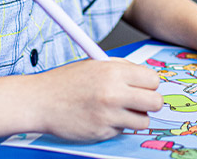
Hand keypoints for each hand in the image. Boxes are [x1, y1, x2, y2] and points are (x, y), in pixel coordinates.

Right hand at [36, 58, 161, 140]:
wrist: (40, 101)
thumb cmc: (65, 82)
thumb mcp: (95, 64)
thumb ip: (121, 69)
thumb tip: (147, 79)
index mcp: (114, 72)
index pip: (153, 80)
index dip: (149, 84)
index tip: (143, 87)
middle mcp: (114, 93)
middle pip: (155, 102)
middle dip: (150, 103)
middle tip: (138, 102)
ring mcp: (109, 115)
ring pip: (143, 121)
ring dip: (135, 117)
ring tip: (117, 110)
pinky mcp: (102, 132)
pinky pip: (122, 130)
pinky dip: (115, 126)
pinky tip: (100, 117)